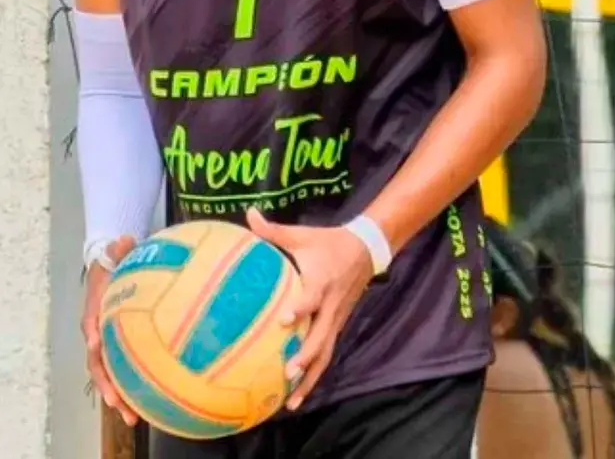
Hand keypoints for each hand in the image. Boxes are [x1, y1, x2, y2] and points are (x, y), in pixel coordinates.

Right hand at [81, 237, 139, 426]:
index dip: (93, 338)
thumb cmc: (114, 264)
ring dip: (118, 396)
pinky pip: (124, 372)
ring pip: (109, 375)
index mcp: (94, 311)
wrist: (110, 271)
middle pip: (98, 363)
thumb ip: (119, 248)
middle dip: (106, 384)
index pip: (91, 326)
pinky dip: (132, 389)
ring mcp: (107, 345)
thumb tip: (124, 237)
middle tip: (117, 403)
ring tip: (132, 418)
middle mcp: (97, 333)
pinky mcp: (120, 350)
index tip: (96, 348)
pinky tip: (146, 407)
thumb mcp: (116, 253)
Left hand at [246, 208, 373, 411]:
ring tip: (291, 401)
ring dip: (310, 378)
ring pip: (325, 355)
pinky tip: (298, 393)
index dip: (299, 309)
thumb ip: (273, 230)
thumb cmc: (328, 242)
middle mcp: (330, 306)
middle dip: (306, 356)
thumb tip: (248, 214)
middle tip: (287, 372)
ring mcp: (336, 320)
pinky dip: (314, 375)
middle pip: (321, 337)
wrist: (366, 250)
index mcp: (321, 282)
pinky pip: (327, 354)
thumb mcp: (303, 235)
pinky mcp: (337, 327)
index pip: (311, 298)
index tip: (284, 321)